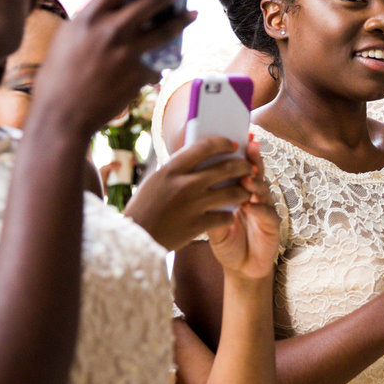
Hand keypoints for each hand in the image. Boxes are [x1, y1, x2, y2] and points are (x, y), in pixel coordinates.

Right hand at [31, 0, 193, 134]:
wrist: (61, 117)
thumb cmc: (57, 76)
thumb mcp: (69, 37)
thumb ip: (91, 18)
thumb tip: (110, 3)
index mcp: (91, 16)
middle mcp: (112, 30)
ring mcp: (128, 53)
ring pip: (166, 30)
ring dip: (182, 18)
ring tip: (193, 12)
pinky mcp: (138, 75)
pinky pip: (154, 64)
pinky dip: (153, 65)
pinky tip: (154, 67)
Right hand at [124, 137, 252, 251]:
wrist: (135, 240)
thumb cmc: (144, 208)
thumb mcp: (156, 181)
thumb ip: (177, 169)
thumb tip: (199, 155)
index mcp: (171, 169)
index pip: (205, 146)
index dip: (223, 143)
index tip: (234, 144)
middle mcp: (184, 184)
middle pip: (225, 168)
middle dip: (243, 166)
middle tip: (249, 167)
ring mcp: (192, 206)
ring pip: (232, 193)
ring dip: (243, 191)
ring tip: (246, 192)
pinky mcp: (197, 226)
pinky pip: (225, 217)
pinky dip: (230, 215)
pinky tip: (230, 215)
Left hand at [206, 140, 280, 281]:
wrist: (241, 267)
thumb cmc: (226, 240)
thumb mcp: (210, 221)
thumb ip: (205, 202)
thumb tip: (190, 180)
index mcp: (239, 190)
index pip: (240, 166)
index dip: (240, 152)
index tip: (235, 138)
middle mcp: (255, 195)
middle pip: (256, 171)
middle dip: (252, 159)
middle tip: (247, 148)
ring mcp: (266, 208)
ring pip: (263, 190)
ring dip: (255, 182)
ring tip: (247, 178)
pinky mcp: (273, 225)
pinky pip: (268, 214)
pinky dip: (260, 208)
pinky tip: (252, 205)